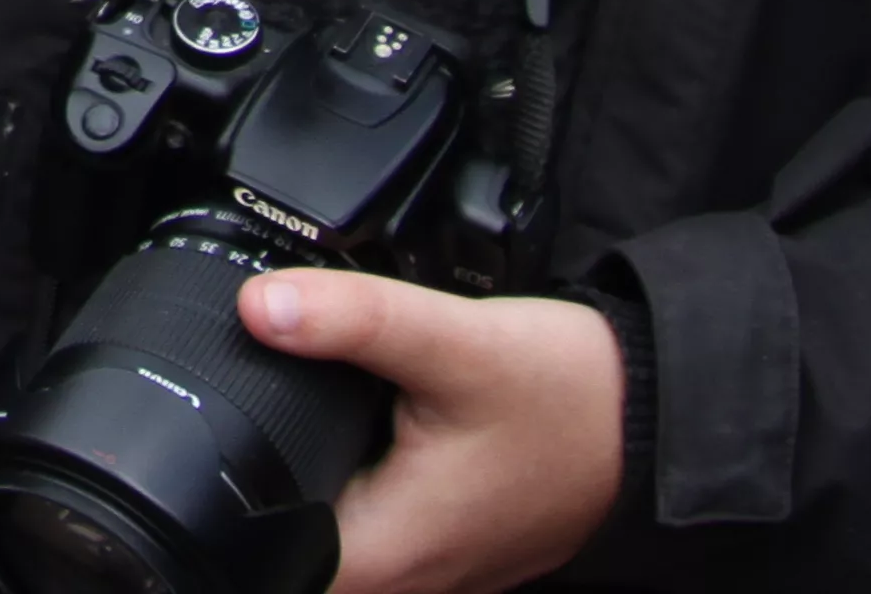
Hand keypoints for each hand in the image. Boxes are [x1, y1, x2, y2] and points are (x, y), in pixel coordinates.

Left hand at [236, 273, 623, 593]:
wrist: (656, 415)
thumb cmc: (571, 396)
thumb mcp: (454, 341)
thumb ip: (355, 319)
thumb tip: (261, 304)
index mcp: (386, 553)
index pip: (261, 555)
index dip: (226, 500)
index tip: (214, 434)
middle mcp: (405, 579)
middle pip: (286, 547)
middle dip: (264, 478)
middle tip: (271, 399)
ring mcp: (430, 569)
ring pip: (328, 538)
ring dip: (310, 481)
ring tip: (321, 411)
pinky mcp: (447, 543)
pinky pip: (370, 526)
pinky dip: (352, 482)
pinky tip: (362, 427)